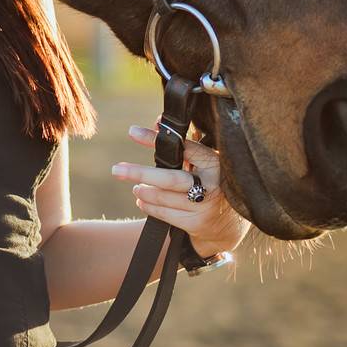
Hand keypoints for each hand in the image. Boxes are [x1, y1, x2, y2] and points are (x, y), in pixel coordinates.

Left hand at [111, 129, 249, 258]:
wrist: (229, 225)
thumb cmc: (211, 184)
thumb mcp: (203, 163)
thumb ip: (182, 143)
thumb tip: (158, 122)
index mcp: (213, 162)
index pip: (181, 147)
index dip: (155, 139)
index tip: (132, 132)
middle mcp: (210, 184)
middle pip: (169, 178)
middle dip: (140, 173)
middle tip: (117, 170)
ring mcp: (204, 205)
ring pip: (163, 197)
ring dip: (143, 191)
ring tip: (136, 187)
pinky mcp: (196, 223)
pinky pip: (164, 213)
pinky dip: (148, 206)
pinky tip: (142, 200)